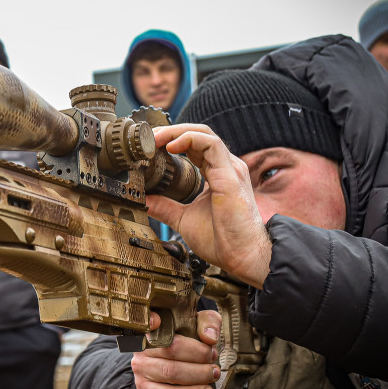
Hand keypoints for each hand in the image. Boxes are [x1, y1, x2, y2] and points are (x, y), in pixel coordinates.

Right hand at [132, 310, 222, 388]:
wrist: (173, 378)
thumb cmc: (186, 348)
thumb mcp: (199, 329)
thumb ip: (207, 324)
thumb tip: (209, 338)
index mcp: (152, 330)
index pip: (151, 323)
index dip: (152, 320)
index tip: (159, 321)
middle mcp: (142, 349)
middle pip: (170, 351)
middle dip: (199, 359)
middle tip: (214, 364)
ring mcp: (141, 371)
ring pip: (170, 374)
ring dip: (197, 378)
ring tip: (212, 378)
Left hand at [146, 123, 271, 288]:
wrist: (242, 256)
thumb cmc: (222, 240)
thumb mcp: (184, 219)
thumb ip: (166, 207)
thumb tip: (145, 199)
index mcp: (216, 174)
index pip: (194, 146)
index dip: (171, 140)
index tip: (148, 146)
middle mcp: (224, 167)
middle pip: (197, 135)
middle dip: (170, 132)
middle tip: (147, 138)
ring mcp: (229, 168)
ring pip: (203, 134)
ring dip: (175, 132)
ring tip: (154, 139)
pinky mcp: (230, 174)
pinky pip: (211, 144)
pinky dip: (188, 140)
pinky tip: (170, 147)